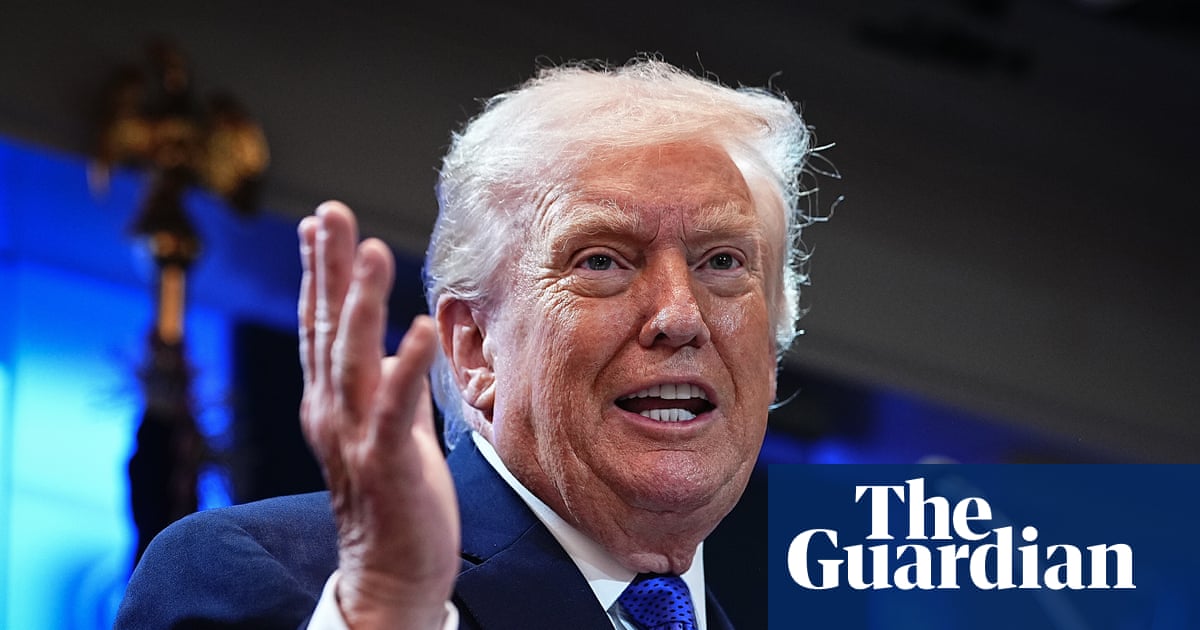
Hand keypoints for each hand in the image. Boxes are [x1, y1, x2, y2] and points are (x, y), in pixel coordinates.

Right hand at [298, 201, 459, 628]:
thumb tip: (395, 342)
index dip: (318, 273)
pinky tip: (415, 327)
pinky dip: (404, 366)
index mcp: (331, 401)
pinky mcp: (386, 463)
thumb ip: (386, 384)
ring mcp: (354, 437)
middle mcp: (332, 413)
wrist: (390, 571)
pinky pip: (393, 408)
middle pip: (325, 329)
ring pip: (351, 359)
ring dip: (360, 303)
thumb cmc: (395, 498)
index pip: (319, 326)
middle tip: (330, 213)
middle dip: (328, 267)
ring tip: (370, 251)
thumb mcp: (387, 428)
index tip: (318, 222)